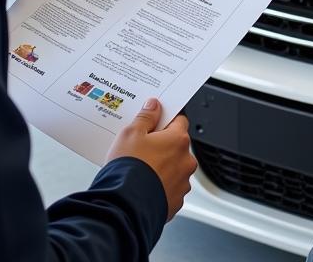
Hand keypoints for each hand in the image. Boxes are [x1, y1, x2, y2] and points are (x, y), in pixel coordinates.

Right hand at [107, 98, 196, 219]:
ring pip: (174, 167)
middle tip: (142, 146)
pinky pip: (170, 187)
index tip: (154, 121)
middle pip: (177, 145)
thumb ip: (146, 117)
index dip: (166, 119)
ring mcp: (183, 183)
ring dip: (163, 166)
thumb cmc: (129, 168)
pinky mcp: (176, 201)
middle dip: (163, 144)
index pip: (180, 120)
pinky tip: (145, 183)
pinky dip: (161, 184)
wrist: (126, 205)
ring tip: (141, 168)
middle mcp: (186, 161)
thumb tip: (154, 106)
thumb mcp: (131, 133)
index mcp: (178, 140)